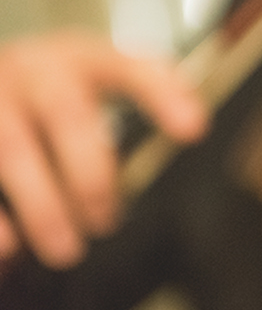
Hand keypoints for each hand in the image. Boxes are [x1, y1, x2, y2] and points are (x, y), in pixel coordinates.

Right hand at [0, 31, 206, 268]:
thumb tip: (193, 125)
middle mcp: (35, 70)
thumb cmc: (54, 90)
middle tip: (107, 222)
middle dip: (91, 174)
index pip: (131, 66)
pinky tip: (9, 249)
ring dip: (41, 204)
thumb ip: (150, 93)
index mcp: (83, 58)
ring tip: (66, 251)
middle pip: (67, 115)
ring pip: (11, 147)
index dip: (163, 94)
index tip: (195, 129)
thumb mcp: (98, 78)